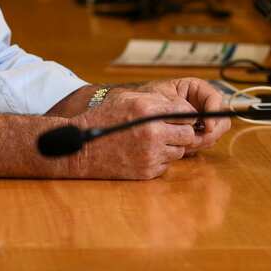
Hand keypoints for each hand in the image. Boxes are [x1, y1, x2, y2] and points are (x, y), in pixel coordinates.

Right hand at [77, 79, 230, 178]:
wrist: (82, 149)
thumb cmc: (104, 119)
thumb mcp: (126, 99)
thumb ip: (155, 99)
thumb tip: (183, 106)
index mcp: (147, 110)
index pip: (186, 112)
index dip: (183, 115)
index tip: (177, 118)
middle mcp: (152, 132)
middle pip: (188, 134)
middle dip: (181, 131)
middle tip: (168, 130)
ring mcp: (151, 154)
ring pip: (179, 151)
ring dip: (170, 146)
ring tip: (151, 141)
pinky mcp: (148, 171)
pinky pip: (167, 165)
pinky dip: (159, 159)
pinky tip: (142, 153)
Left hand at [125, 78, 230, 153]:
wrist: (134, 112)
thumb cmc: (145, 98)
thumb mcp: (160, 96)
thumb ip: (178, 105)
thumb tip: (195, 118)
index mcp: (196, 89)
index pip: (216, 99)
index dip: (214, 112)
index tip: (207, 126)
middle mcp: (202, 105)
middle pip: (220, 120)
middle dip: (209, 132)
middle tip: (194, 140)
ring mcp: (200, 122)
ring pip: (213, 135)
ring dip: (200, 142)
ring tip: (182, 143)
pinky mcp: (195, 135)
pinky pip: (203, 144)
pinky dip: (194, 147)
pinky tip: (181, 147)